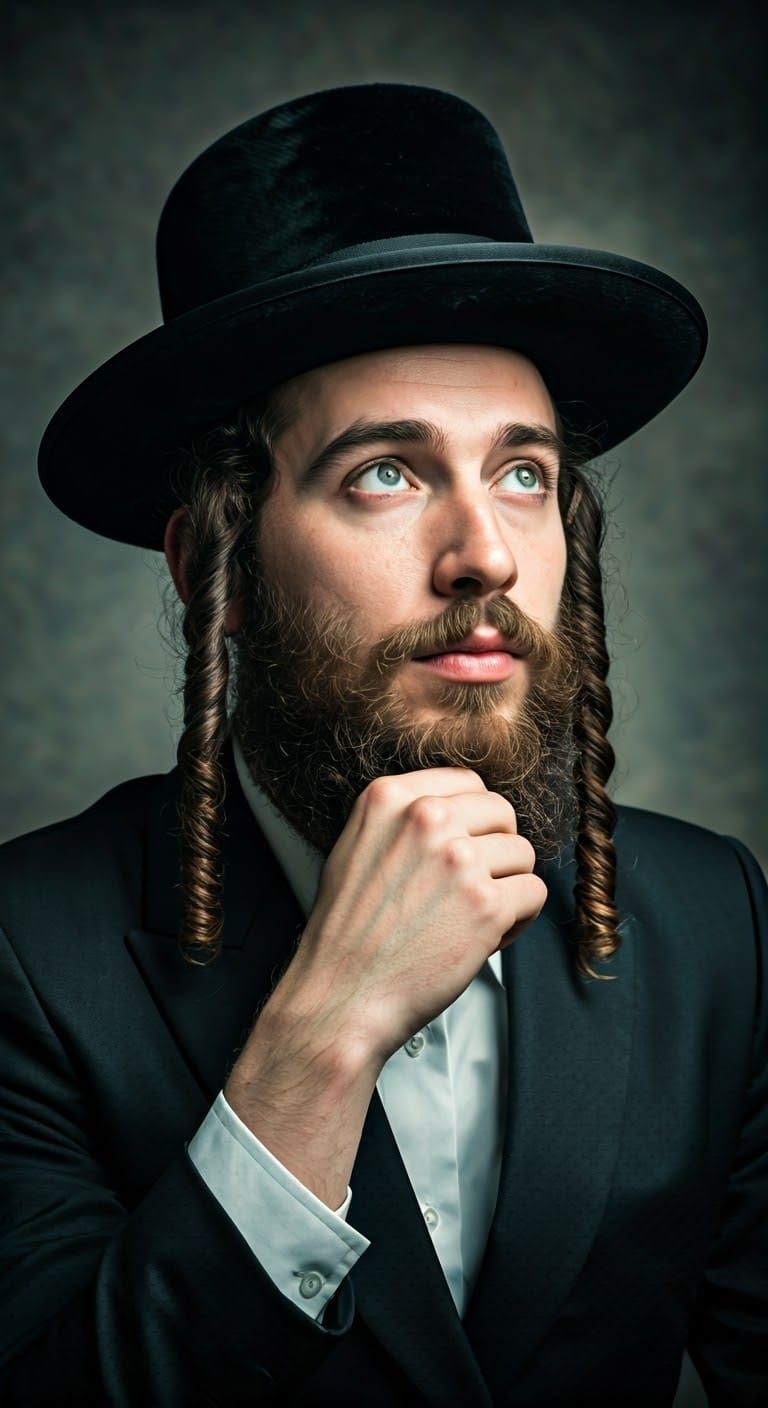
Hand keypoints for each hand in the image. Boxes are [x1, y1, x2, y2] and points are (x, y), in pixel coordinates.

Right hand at [270, 767, 545, 1067]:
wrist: (340, 995)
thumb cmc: (347, 934)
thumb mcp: (356, 847)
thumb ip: (403, 819)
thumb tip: (455, 809)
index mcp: (390, 797)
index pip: (468, 782)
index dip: (473, 820)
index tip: (465, 846)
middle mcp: (426, 818)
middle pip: (502, 813)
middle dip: (495, 850)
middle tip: (472, 885)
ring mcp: (458, 860)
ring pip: (523, 853)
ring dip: (507, 886)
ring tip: (474, 916)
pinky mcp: (487, 904)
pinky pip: (534, 893)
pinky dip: (519, 919)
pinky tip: (486, 936)